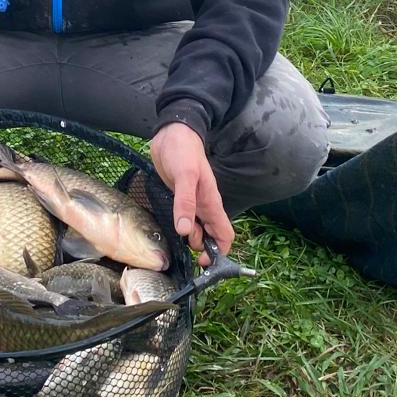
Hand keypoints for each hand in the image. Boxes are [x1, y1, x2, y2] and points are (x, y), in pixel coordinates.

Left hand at [149, 122, 233, 260]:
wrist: (172, 133)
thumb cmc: (183, 151)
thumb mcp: (185, 176)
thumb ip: (185, 202)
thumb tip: (185, 231)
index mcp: (211, 202)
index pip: (224, 234)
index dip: (220, 252)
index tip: (206, 263)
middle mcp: (204, 206)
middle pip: (210, 236)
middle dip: (201, 249)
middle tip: (186, 251)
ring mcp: (192, 203)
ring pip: (196, 229)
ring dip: (190, 239)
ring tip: (177, 238)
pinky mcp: (179, 199)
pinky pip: (184, 219)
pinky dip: (181, 228)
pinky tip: (172, 229)